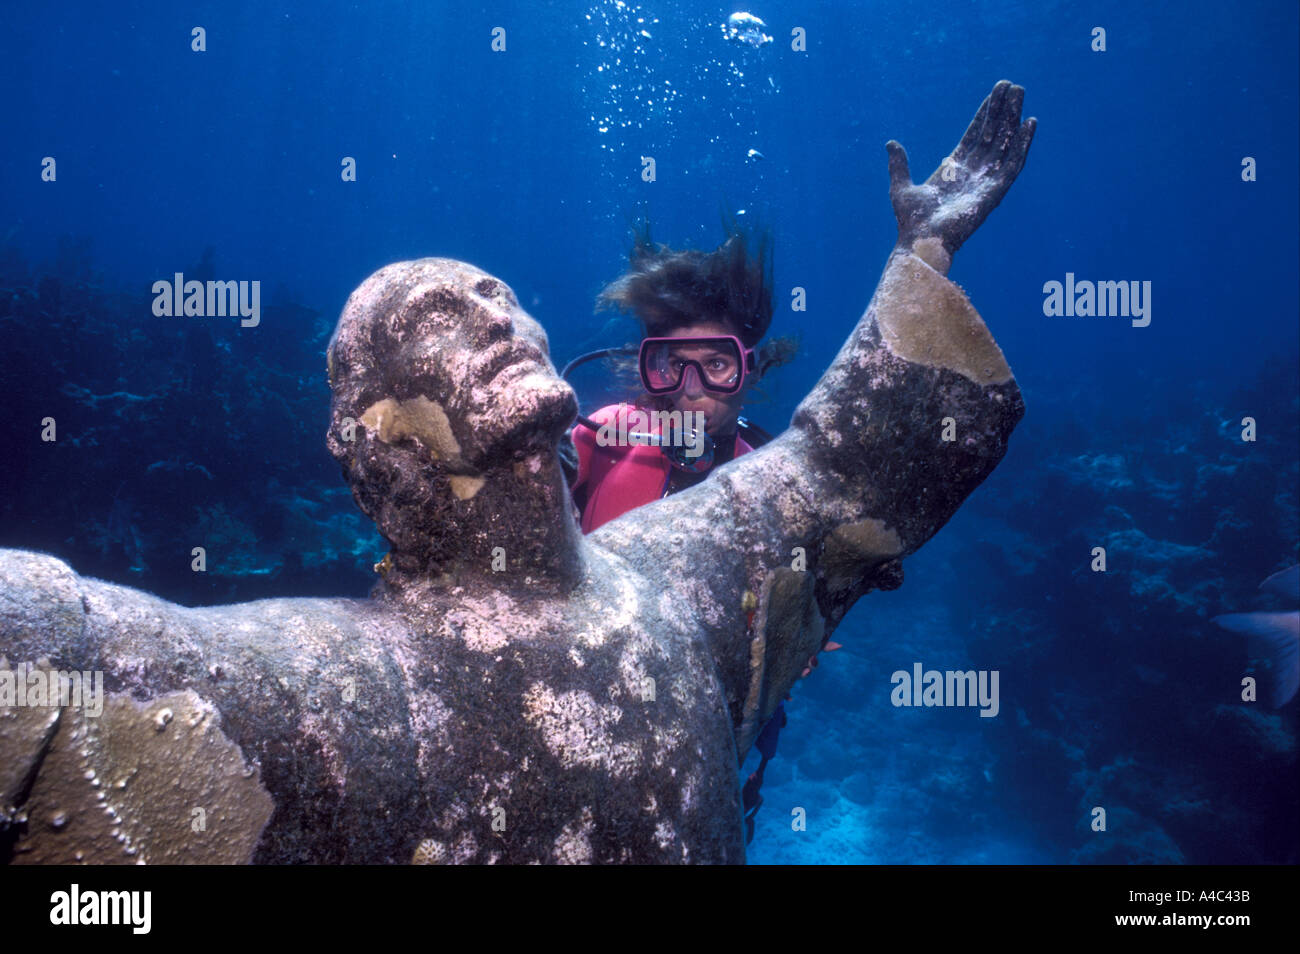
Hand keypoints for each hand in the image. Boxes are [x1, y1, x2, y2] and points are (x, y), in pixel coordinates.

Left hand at [886, 80, 1036, 257]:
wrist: (920, 240)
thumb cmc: (911, 221)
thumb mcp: (901, 186)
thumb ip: (899, 164)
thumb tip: (891, 143)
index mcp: (954, 170)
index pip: (974, 135)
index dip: (985, 115)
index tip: (995, 93)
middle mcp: (973, 173)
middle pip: (992, 135)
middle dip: (1002, 111)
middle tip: (1012, 86)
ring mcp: (985, 181)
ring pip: (1004, 143)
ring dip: (1013, 119)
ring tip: (1020, 94)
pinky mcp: (995, 191)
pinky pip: (1013, 164)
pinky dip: (1023, 144)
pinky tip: (1030, 124)